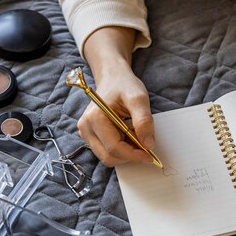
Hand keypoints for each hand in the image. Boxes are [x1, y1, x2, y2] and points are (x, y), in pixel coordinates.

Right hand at [79, 27, 154, 166]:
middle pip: (109, 156)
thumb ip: (144, 121)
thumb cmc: (124, 85)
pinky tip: (128, 138)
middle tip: (146, 148)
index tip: (150, 156)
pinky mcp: (90, 136)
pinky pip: (106, 152)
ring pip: (107, 157)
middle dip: (129, 156)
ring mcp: (86, 133)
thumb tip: (148, 145)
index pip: (114, 147)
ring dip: (125, 154)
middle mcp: (86, 128)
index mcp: (95, 118)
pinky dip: (120, 150)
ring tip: (136, 139)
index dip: (134, 155)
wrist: (113, 78)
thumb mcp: (138, 98)